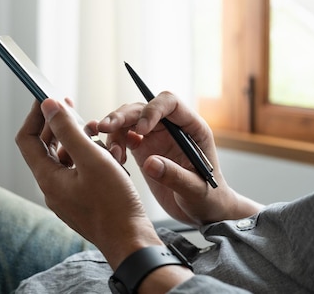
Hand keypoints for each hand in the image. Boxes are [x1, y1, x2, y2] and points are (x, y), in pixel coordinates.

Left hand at [16, 99, 161, 268]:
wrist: (131, 241)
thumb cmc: (114, 203)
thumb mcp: (92, 159)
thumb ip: (68, 130)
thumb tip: (47, 105)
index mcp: (47, 178)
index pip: (27, 139)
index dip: (35, 116)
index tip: (47, 98)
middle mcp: (52, 187)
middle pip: (46, 147)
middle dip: (60, 126)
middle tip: (73, 106)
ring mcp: (66, 196)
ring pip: (66, 158)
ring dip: (80, 142)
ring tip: (99, 133)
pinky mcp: (81, 200)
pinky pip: (79, 172)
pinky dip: (91, 159)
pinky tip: (110, 155)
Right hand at [97, 91, 262, 225]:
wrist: (201, 210)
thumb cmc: (207, 198)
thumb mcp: (196, 190)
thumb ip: (175, 176)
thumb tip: (150, 163)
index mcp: (191, 128)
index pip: (170, 103)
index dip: (152, 110)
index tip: (140, 130)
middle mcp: (171, 127)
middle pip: (143, 108)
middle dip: (122, 116)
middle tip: (105, 128)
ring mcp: (155, 136)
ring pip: (129, 120)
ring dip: (115, 131)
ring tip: (112, 154)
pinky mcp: (142, 148)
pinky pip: (123, 136)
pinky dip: (113, 143)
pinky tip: (113, 158)